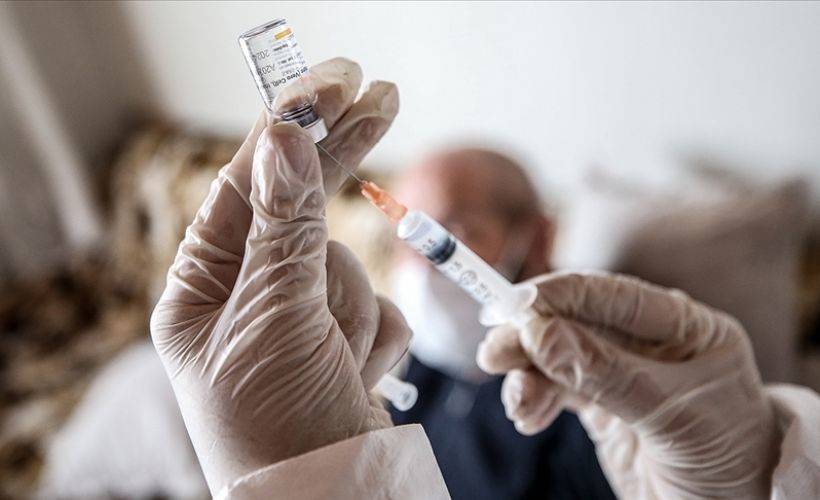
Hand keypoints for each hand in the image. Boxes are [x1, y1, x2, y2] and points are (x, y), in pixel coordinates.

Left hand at [150, 58, 409, 494]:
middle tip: (380, 94)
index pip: (248, 187)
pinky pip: (379, 308)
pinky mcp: (345, 348)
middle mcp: (249, 303)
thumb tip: (282, 139)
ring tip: (336, 363)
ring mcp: (301, 326)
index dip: (289, 130)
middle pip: (299, 209)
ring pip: (348, 265)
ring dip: (352, 310)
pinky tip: (357, 378)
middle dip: (338, 158)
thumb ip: (285, 228)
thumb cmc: (280, 431)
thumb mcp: (276, 320)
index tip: (333, 83)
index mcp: (204, 293)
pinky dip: (377, 339)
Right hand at [478, 271, 778, 498]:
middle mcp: (650, 343)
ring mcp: (624, 373)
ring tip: (517, 403)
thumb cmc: (725, 459)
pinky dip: (535, 399)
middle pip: (575, 322)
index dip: (558, 296)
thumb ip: (606, 372)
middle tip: (493, 354)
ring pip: (559, 357)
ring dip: (528, 375)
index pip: (611, 295)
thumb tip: (540, 334)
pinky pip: (557, 389)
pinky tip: (527, 417)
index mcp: (684, 327)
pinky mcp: (603, 405)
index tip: (514, 307)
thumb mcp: (670, 412)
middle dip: (531, 337)